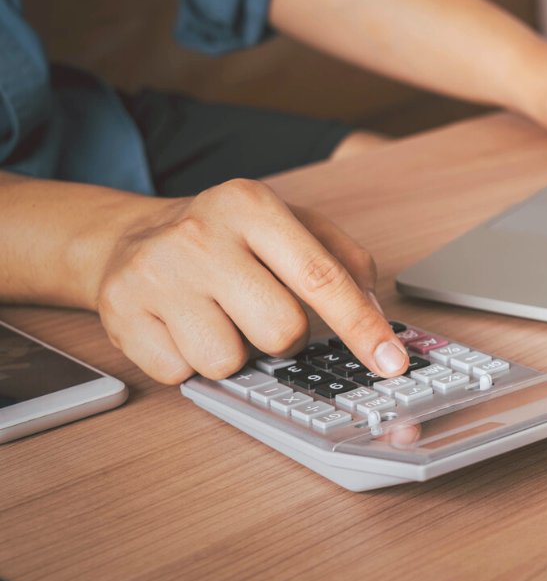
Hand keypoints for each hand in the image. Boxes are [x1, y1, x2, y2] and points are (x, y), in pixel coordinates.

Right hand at [92, 179, 408, 383]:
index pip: (321, 277)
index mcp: (251, 205)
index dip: (362, 327)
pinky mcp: (121, 313)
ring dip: (234, 352)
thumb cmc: (227, 238)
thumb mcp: (290, 225)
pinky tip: (182, 327)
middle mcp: (200, 235)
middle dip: (285, 338)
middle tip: (263, 313)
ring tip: (218, 317)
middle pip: (280, 331)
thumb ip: (344, 262)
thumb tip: (375, 313)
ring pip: (227, 361)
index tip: (391, 362)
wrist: (130, 239)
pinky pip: (181, 374)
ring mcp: (155, 274)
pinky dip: (190, 362)